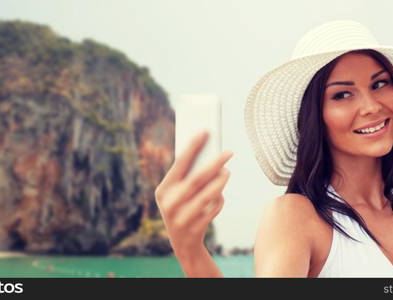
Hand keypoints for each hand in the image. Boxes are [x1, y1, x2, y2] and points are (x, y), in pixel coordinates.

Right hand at [154, 130, 232, 257]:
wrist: (182, 243)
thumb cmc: (182, 208)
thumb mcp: (177, 194)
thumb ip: (188, 177)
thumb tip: (208, 153)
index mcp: (163, 191)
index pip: (179, 164)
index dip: (192, 147)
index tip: (205, 131)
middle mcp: (170, 204)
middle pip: (196, 179)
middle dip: (214, 163)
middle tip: (228, 152)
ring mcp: (182, 218)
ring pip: (207, 195)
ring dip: (220, 181)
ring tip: (227, 171)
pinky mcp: (195, 228)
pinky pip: (212, 209)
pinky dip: (219, 199)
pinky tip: (220, 193)